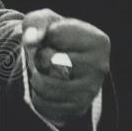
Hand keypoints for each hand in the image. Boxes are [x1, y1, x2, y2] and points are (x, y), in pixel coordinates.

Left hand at [21, 9, 109, 126]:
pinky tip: (46, 88)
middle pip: (50, 60)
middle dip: (39, 57)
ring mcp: (90, 90)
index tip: (51, 38)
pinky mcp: (77, 108)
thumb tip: (31, 39)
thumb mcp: (44, 21)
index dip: (44, 35)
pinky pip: (43, 104)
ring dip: (35, 77)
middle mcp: (100, 67)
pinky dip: (37, 95)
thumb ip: (36, 23)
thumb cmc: (53, 38)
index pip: (55, 34)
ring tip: (44, 72)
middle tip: (46, 57)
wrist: (60, 65)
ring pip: (45, 85)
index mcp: (98, 41)